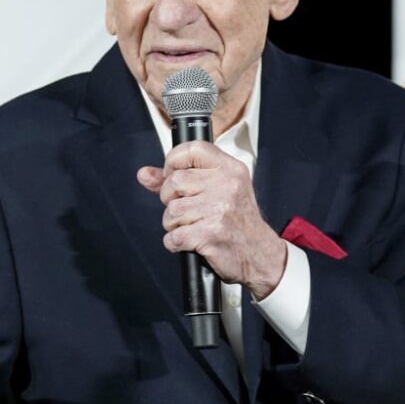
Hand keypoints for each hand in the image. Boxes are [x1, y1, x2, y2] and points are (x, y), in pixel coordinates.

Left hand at [137, 141, 286, 299]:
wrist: (260, 254)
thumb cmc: (238, 221)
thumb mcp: (219, 191)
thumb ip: (179, 179)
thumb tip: (144, 174)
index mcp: (230, 169)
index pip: (192, 149)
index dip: (173, 162)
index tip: (173, 176)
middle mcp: (226, 186)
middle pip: (174, 182)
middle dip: (171, 200)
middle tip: (187, 210)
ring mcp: (219, 211)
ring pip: (171, 211)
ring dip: (174, 224)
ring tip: (192, 226)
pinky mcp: (210, 235)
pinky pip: (173, 237)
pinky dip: (175, 243)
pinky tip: (191, 241)